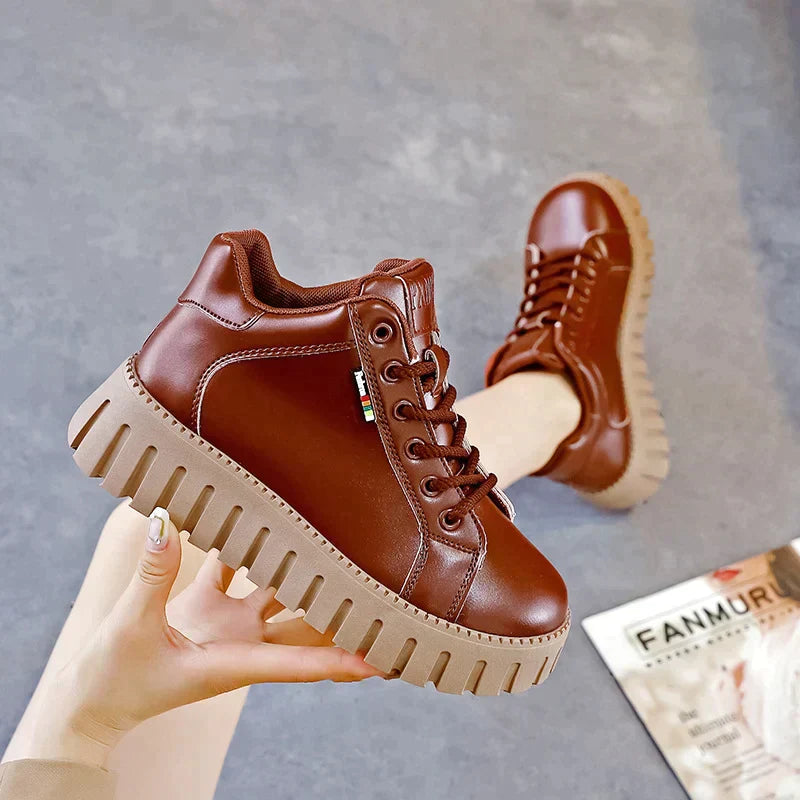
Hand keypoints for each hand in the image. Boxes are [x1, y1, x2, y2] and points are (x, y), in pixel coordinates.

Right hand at [30, 508, 381, 767]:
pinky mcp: (208, 605)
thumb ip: (151, 574)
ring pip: (279, 591)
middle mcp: (240, 642)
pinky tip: (260, 513)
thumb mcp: (130, 628)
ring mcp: (227, 623)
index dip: (342, 657)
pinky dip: (248, 546)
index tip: (385, 655)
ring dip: (304, 567)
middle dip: (343, 610)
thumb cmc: (110, 680)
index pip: (298, 661)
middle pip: (305, 624)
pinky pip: (236, 569)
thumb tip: (164, 523)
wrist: (90, 698)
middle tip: (387, 586)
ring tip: (341, 536)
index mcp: (231, 661)